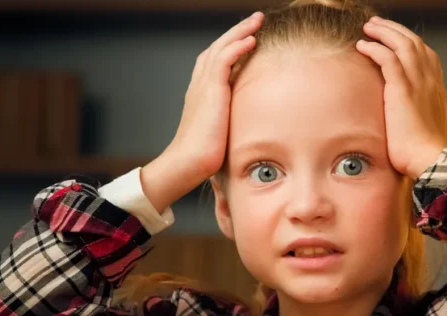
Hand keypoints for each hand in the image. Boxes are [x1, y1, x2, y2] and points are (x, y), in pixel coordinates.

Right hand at [142, 11, 263, 212]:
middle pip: (218, 47)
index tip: (248, 37)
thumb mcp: (220, 132)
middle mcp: (200, 84)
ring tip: (257, 21)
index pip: (215, 59)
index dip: (230, 45)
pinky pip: (223, 60)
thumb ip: (230, 122)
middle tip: (256, 20)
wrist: (188, 163)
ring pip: (221, 48)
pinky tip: (251, 40)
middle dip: (237, 31)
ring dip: (240, 32)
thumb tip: (248, 128)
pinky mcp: (210, 91)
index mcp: (201, 92)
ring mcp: (203, 85)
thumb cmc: (204, 156)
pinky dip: (237, 47)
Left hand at [356, 16, 446, 179]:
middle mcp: (431, 80)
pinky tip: (363, 45)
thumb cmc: (423, 152)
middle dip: (395, 30)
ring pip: (403, 44)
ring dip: (384, 32)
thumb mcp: (423, 127)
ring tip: (368, 28)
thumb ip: (415, 113)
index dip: (408, 42)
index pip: (425, 54)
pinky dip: (376, 48)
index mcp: (436, 88)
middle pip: (414, 42)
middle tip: (377, 25)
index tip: (393, 39)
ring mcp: (419, 82)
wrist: (431, 160)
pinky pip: (388, 58)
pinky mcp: (403, 89)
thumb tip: (402, 115)